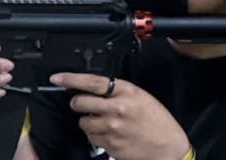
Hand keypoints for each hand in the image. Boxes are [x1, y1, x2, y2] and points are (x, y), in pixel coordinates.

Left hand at [51, 73, 190, 159]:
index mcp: (125, 93)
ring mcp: (112, 129)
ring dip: (88, 122)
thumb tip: (92, 89)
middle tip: (83, 104)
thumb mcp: (140, 96)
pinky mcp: (110, 146)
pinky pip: (92, 139)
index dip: (71, 79)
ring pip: (83, 123)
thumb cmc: (157, 121)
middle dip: (77, 103)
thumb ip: (116, 92)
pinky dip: (96, 136)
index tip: (57, 77)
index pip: (92, 82)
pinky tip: (110, 134)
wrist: (168, 147)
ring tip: (104, 122)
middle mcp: (116, 110)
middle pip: (80, 103)